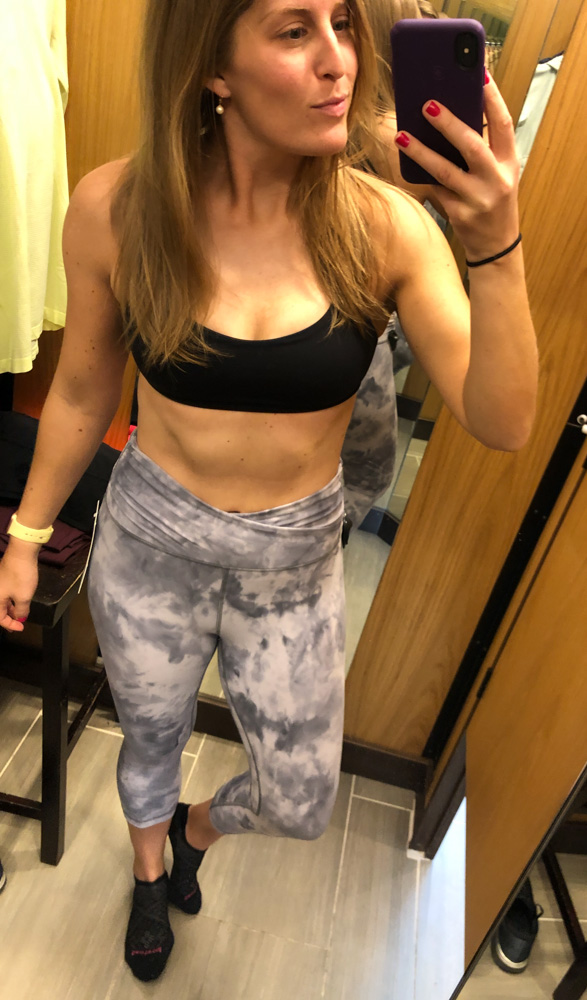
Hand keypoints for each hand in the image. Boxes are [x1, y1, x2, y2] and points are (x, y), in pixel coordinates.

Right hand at [0, 544, 38, 631]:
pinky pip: (4, 593)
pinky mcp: (2, 577)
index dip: (10, 625)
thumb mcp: (24, 597)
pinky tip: (18, 601)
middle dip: (8, 618)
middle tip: (18, 624)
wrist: (21, 553)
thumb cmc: (21, 576)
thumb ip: (22, 611)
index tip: (21, 628)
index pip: (0, 618)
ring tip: (20, 614)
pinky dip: (10, 600)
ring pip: (2, 601)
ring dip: (10, 609)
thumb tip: (20, 617)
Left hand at [394, 71, 520, 259]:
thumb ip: (482, 149)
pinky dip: (421, 175)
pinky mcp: (460, 215)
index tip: (479, 74)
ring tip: (401, 135)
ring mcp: (478, 200)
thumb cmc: (492, 200)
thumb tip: (449, 114)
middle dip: (449, 123)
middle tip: (426, 104)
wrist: (495, 247)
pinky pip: (436, 190)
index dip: (492, 98)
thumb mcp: (497, 173)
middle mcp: (496, 180)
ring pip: (445, 171)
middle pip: (472, 145)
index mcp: (509, 163)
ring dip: (421, 152)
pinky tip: (405, 160)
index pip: (503, 124)